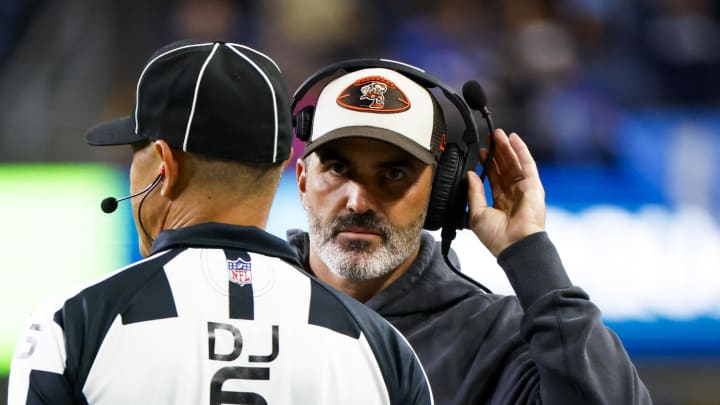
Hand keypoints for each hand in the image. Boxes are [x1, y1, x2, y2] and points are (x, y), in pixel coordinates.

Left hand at [467, 128, 545, 256]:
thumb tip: (470, 175)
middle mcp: (513, 195)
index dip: (488, 164)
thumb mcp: (476, 214)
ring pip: (514, 163)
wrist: (514, 245)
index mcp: (500, 203)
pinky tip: (513, 139)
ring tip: (498, 134)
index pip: (494, 179)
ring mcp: (524, 190)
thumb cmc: (497, 238)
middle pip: (504, 168)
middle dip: (497, 152)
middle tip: (489, 138)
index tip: (481, 152)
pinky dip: (521, 151)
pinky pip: (528, 164)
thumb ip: (474, 193)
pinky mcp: (533, 186)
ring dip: (506, 148)